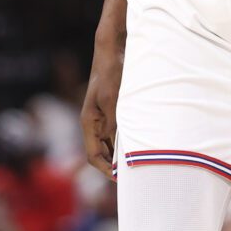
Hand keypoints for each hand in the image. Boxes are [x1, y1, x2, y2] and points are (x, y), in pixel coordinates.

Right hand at [82, 35, 126, 176]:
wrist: (112, 51)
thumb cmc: (110, 73)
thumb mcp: (113, 99)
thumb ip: (115, 122)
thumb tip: (119, 144)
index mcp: (89, 122)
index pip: (93, 155)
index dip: (106, 170)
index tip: (121, 179)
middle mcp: (94, 123)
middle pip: (102, 153)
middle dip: (115, 166)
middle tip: (135, 176)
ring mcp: (103, 117)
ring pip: (110, 143)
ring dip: (122, 154)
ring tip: (140, 163)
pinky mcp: (113, 110)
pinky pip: (118, 131)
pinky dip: (126, 140)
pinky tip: (141, 144)